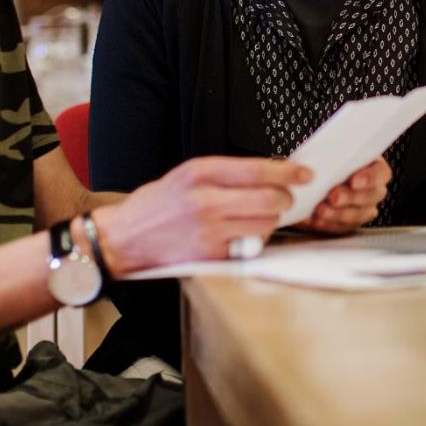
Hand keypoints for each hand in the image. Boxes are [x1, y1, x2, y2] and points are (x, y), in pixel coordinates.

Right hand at [91, 156, 308, 272]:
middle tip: (284, 200)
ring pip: (265, 224)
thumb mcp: (187, 175)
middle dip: (284, 200)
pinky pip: (250, 247)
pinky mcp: (210, 256)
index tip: (304, 173)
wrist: (121, 240)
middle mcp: (206, 200)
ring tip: (253, 218)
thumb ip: (225, 173)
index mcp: (200, 173)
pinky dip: (253, 241)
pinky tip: (239, 236)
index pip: (259, 169)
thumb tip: (270, 172)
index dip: (288, 171)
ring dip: (270, 221)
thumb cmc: (156, 206)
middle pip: (269, 199)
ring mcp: (209, 231)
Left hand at [292, 158, 390, 235]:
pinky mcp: (349, 223)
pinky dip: (329, 224)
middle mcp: (372, 189)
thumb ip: (323, 159)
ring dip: (339, 214)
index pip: (380, 172)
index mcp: (372, 166)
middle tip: (333, 196)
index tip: (353, 181)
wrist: (310, 181)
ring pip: (359, 215)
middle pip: (372, 196)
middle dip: (351, 197)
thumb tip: (313, 170)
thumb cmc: (322, 163)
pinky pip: (343, 227)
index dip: (369, 178)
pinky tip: (316, 219)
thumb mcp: (325, 154)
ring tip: (321, 210)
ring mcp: (363, 208)